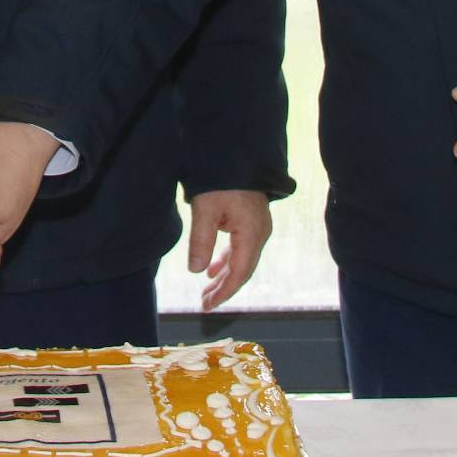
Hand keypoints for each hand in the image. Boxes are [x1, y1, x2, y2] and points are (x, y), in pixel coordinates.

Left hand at [185, 189, 271, 309]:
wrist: (237, 150)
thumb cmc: (221, 178)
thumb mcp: (205, 210)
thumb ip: (201, 241)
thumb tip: (196, 270)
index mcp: (251, 233)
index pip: (239, 272)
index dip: (224, 292)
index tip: (208, 305)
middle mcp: (260, 232)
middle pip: (243, 269)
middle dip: (223, 287)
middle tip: (204, 303)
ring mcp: (258, 225)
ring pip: (242, 258)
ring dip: (224, 274)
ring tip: (207, 288)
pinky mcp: (251, 218)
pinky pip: (241, 246)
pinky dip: (227, 259)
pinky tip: (213, 267)